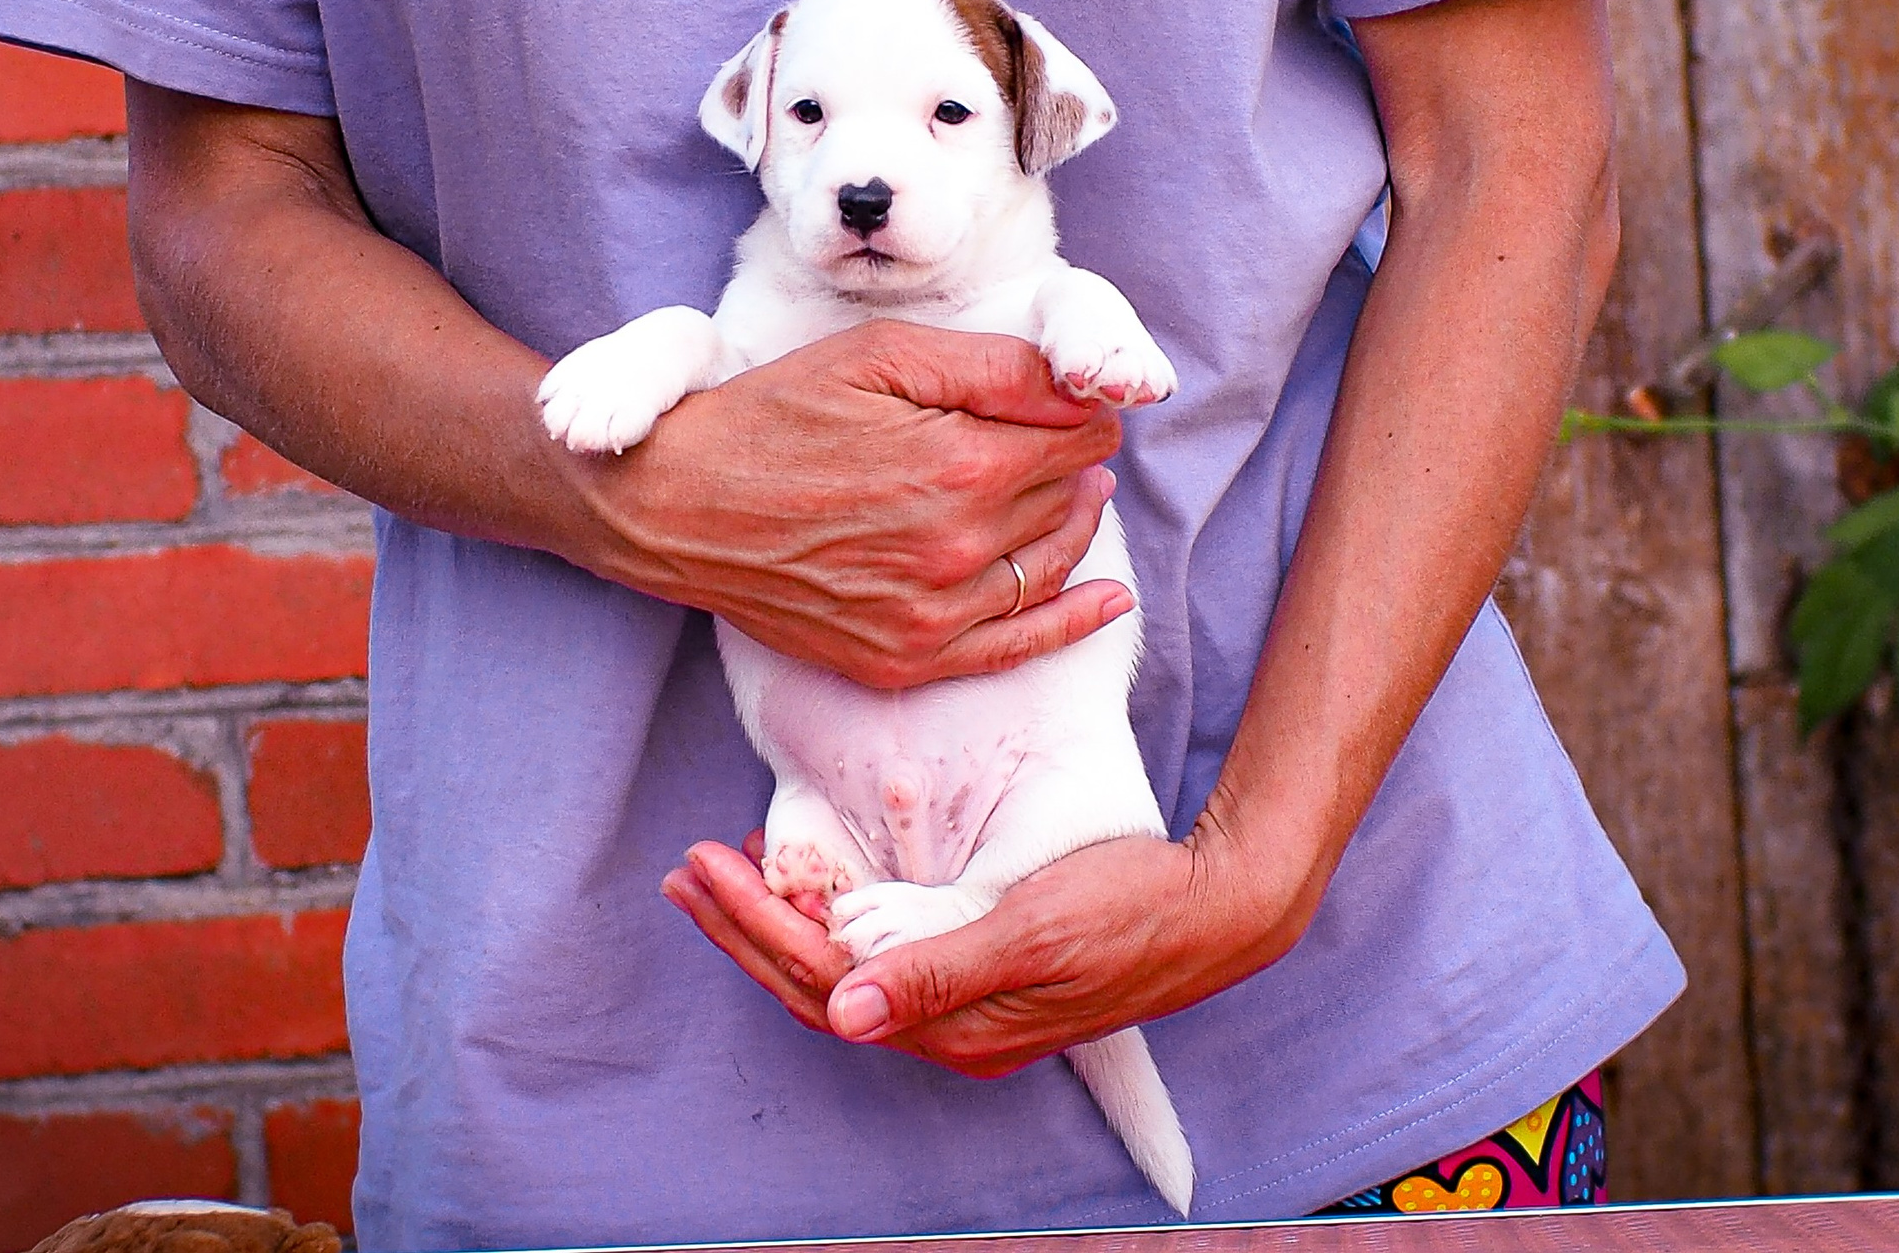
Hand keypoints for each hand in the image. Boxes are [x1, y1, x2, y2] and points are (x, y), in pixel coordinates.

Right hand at [564, 320, 1131, 688]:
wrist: (677, 506)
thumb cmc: (773, 415)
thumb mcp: (878, 357)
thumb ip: (992, 368)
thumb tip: (1085, 388)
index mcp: (958, 466)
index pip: (1074, 437)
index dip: (1081, 414)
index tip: (1072, 403)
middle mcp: (957, 549)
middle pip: (1065, 496)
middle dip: (1073, 462)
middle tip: (1058, 437)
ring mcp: (932, 615)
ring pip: (1050, 564)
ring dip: (1073, 523)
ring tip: (1072, 490)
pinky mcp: (905, 657)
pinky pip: (1016, 645)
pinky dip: (1071, 620)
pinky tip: (1108, 599)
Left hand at [662, 825, 1316, 1076]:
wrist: (1215, 910)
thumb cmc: (1132, 908)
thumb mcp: (1036, 929)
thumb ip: (940, 968)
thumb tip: (848, 1011)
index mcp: (957, 1027)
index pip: (823, 984)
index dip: (755, 927)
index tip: (703, 869)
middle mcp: (950, 1030)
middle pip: (817, 987)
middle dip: (744, 928)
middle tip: (683, 872)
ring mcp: (964, 1009)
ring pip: (841, 976)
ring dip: (776, 927)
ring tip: (719, 878)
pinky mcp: (978, 978)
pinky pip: (879, 963)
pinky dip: (829, 925)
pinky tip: (810, 891)